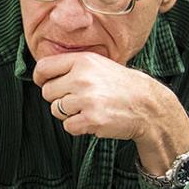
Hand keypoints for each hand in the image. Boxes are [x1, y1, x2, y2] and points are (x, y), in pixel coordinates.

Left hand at [35, 52, 188, 172]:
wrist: (148, 105)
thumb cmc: (121, 86)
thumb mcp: (99, 65)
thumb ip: (73, 67)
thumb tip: (42, 75)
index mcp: (83, 61)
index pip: (43, 67)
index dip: (41, 79)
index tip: (46, 84)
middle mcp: (82, 78)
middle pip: (47, 92)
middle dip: (59, 98)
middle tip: (79, 100)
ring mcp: (87, 99)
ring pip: (56, 110)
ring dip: (69, 114)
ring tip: (89, 108)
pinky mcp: (91, 119)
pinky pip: (68, 126)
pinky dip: (78, 126)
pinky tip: (93, 119)